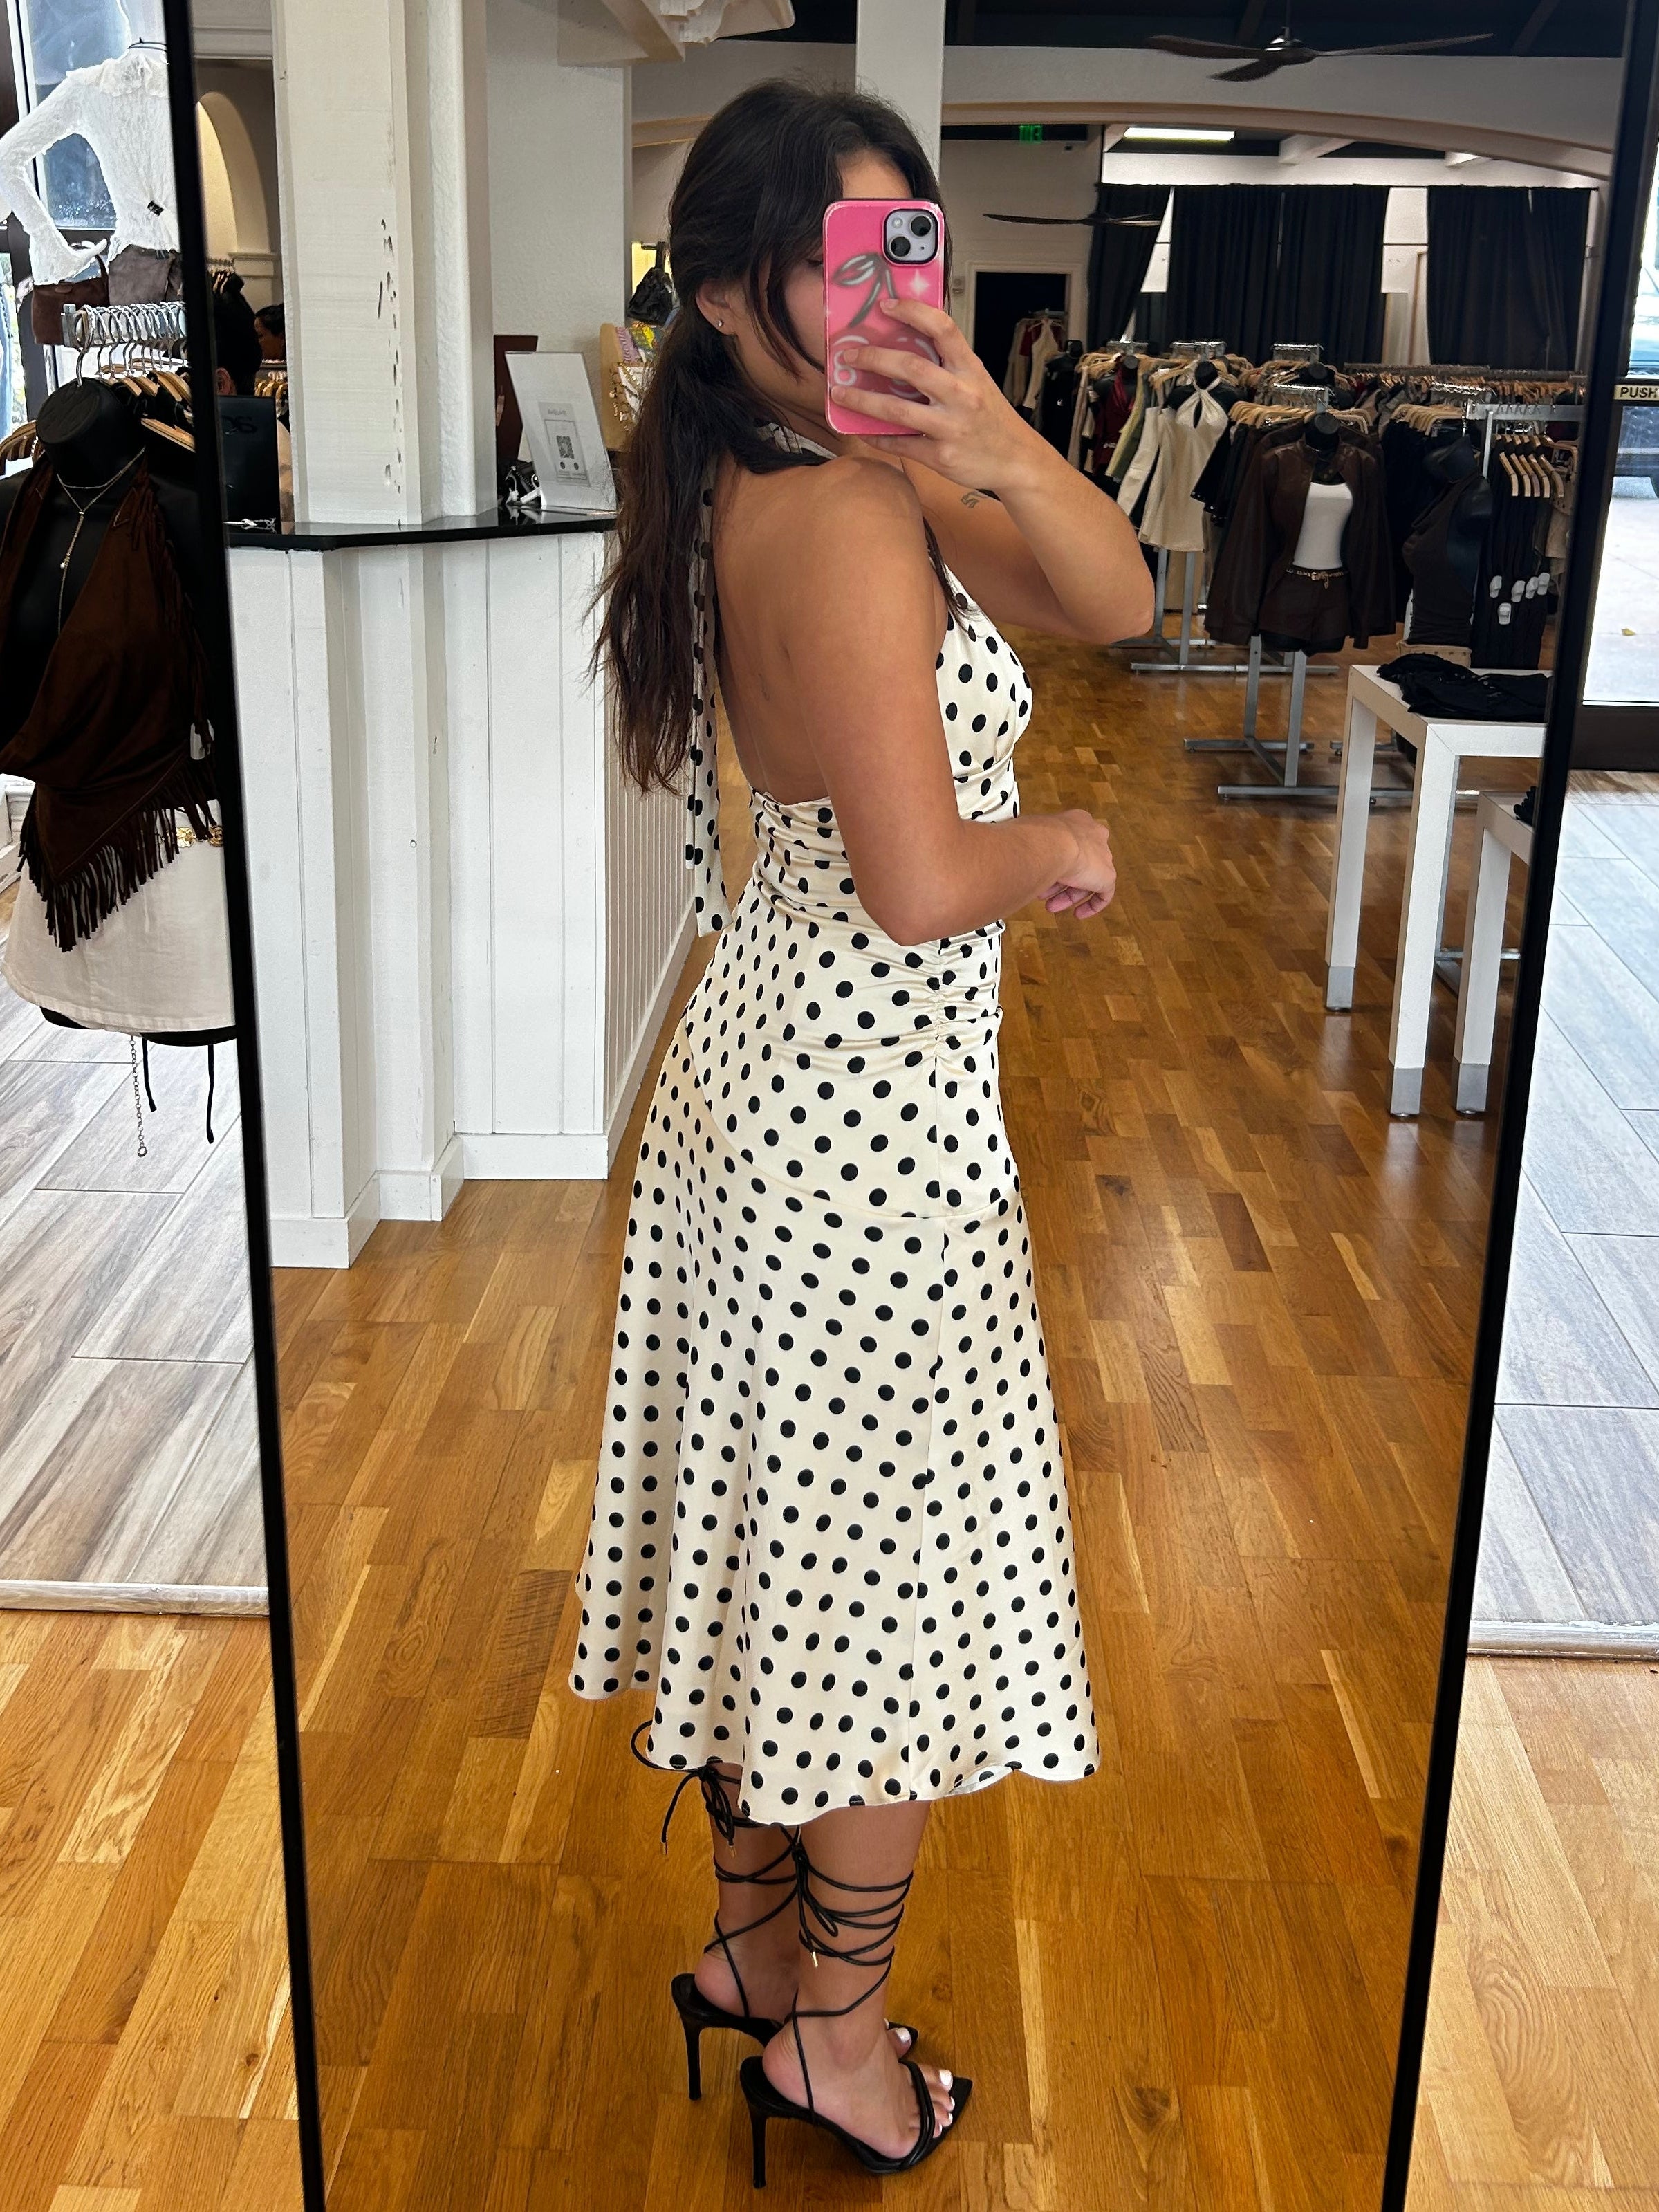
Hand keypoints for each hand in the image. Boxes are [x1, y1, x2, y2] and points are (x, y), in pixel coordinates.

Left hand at [839, 298, 1054, 497]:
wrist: (1017, 460)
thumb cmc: (991, 418)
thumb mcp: (977, 382)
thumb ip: (947, 365)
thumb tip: (903, 347)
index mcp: (970, 369)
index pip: (942, 329)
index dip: (912, 312)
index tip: (885, 307)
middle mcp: (962, 394)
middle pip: (911, 367)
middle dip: (874, 358)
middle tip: (849, 356)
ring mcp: (950, 427)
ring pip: (897, 410)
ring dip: (862, 401)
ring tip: (840, 392)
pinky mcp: (941, 456)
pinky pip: (901, 445)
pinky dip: (877, 437)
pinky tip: (861, 430)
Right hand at [1042, 810, 1115, 919]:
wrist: (1051, 844)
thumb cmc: (1036, 837)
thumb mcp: (1031, 836)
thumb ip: (1032, 844)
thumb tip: (1017, 851)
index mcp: (1078, 821)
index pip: (1071, 843)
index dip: (1056, 861)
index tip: (1045, 871)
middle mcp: (1094, 836)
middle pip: (1079, 864)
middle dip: (1059, 883)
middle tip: (1043, 895)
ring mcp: (1103, 856)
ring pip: (1086, 880)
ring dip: (1067, 895)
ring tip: (1050, 906)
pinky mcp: (1108, 876)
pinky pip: (1103, 894)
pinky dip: (1091, 905)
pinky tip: (1078, 913)